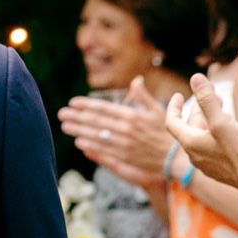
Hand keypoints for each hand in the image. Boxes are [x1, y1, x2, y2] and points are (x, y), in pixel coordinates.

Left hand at [57, 78, 171, 189]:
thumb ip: (143, 96)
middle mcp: (127, 129)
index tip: (73, 102)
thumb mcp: (158, 110)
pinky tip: (79, 141)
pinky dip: (90, 145)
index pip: (105, 108)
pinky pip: (104, 150)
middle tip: (62, 113)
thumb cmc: (167, 131)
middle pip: (97, 121)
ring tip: (65, 126)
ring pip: (97, 136)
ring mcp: (125, 144)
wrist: (176, 157)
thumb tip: (136, 80)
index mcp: (133, 115)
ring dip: (79, 130)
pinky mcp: (125, 157)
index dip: (87, 105)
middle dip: (78, 116)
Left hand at [164, 74, 237, 194]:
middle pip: (190, 126)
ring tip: (223, 103)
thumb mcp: (222, 121)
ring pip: (203, 135)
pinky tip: (231, 124)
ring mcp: (208, 163)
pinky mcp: (221, 167)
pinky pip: (213, 145)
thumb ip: (207, 100)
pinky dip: (217, 130)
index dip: (174, 106)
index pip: (172, 122)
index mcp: (190, 143)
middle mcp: (195, 154)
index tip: (179, 94)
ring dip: (210, 117)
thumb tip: (195, 78)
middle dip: (199, 107)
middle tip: (211, 91)